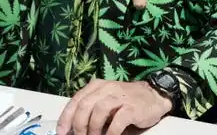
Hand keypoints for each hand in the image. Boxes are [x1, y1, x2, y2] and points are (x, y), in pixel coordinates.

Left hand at [56, 79, 172, 134]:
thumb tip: (75, 127)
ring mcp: (119, 96)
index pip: (76, 100)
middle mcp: (106, 88)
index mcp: (97, 86)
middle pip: (84, 105)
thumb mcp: (106, 100)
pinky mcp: (132, 107)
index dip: (66, 117)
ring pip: (98, 111)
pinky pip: (117, 121)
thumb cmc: (128, 100)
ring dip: (92, 129)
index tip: (61, 131)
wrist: (154, 95)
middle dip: (78, 125)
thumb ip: (92, 108)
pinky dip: (110, 133)